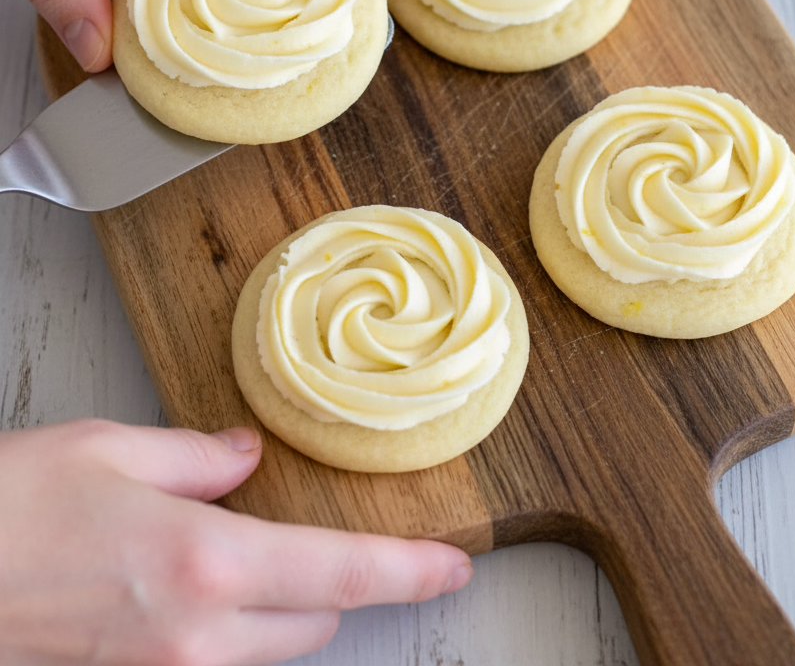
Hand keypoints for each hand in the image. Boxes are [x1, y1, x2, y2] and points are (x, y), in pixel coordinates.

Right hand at [0, 419, 471, 665]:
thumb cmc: (11, 506)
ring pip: (270, 652)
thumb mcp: (111, 448)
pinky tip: (198, 582)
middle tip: (316, 528)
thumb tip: (246, 457)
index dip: (410, 573)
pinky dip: (234, 628)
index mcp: (205, 563)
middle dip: (332, 581)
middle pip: (315, 623)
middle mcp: (196, 636)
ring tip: (247, 549)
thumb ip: (198, 455)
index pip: (340, 575)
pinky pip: (219, 665)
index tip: (454, 567)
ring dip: (283, 608)